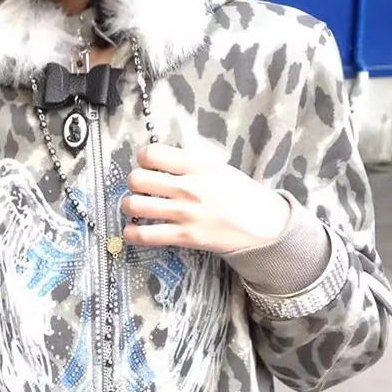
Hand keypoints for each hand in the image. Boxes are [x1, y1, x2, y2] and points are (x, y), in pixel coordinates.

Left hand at [121, 144, 290, 253]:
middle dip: (133, 182)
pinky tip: (133, 229)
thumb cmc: (240, 193)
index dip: (143, 158)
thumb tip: (158, 162)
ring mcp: (185, 214)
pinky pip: (145, 236)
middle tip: (140, 187)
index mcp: (196, 165)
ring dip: (129, 205)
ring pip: (135, 206)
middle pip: (137, 179)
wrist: (262, 224)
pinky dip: (132, 233)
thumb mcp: (216, 167)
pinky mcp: (185, 237)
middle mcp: (187, 188)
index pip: (151, 154)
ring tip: (135, 206)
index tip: (147, 164)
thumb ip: (187, 164)